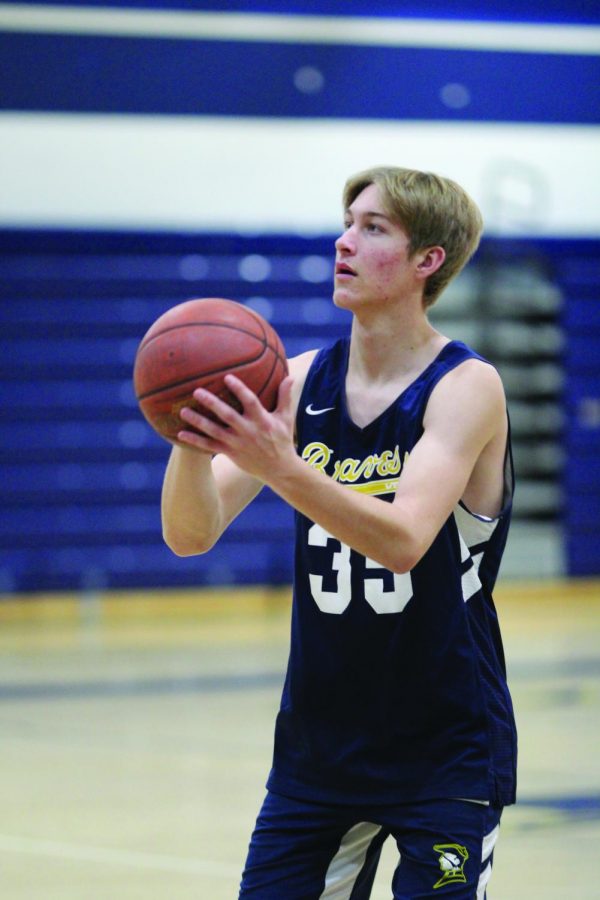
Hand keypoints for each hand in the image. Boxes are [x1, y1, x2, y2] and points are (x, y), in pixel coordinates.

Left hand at [177, 374, 296, 482]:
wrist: (280, 470)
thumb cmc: (282, 440)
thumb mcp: (286, 418)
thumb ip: (285, 397)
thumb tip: (291, 376)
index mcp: (262, 420)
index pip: (250, 401)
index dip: (239, 390)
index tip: (227, 377)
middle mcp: (248, 431)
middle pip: (227, 415)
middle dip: (212, 403)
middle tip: (197, 391)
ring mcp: (237, 443)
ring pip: (214, 431)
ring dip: (198, 421)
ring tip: (183, 411)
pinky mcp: (230, 453)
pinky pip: (210, 446)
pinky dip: (195, 441)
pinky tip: (180, 435)